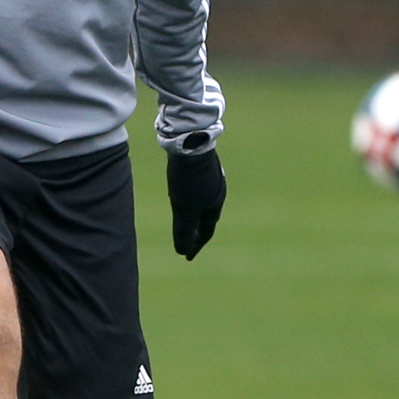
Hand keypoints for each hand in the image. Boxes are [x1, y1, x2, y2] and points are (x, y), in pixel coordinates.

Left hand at [165, 145, 224, 259]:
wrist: (192, 142)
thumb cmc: (189, 179)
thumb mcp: (184, 208)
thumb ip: (184, 231)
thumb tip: (182, 252)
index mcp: (215, 206)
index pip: (205, 233)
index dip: (195, 246)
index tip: (186, 257)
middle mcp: (217, 193)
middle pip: (206, 219)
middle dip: (196, 232)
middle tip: (187, 242)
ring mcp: (212, 179)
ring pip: (203, 203)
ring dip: (194, 216)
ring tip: (185, 221)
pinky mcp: (203, 168)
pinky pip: (198, 190)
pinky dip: (191, 200)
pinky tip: (183, 196)